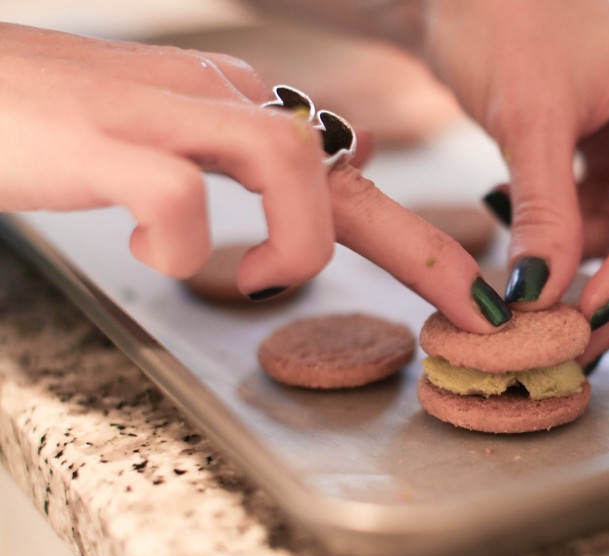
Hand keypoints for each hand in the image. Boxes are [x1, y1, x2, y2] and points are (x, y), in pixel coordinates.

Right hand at [0, 23, 515, 328]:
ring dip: (294, 240)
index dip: (414, 233)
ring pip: (286, 159)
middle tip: (467, 309)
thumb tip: (311, 177)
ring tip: (259, 278)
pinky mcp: (103, 142)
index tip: (468, 296)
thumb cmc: (46, 120)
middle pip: (340, 165)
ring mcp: (158, 115)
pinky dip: (184, 244)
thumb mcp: (162, 133)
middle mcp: (209, 98)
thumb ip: (236, 155)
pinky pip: (178, 195)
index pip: (342, 167)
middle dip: (416, 246)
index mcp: (227, 101)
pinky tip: (153, 250)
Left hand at [421, 0, 608, 363]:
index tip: (594, 308)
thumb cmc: (502, 16)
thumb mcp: (528, 120)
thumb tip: (542, 297)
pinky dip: (564, 240)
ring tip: (535, 301)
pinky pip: (597, 216)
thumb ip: (545, 212)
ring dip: (585, 267)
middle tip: (568, 338)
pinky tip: (524, 241)